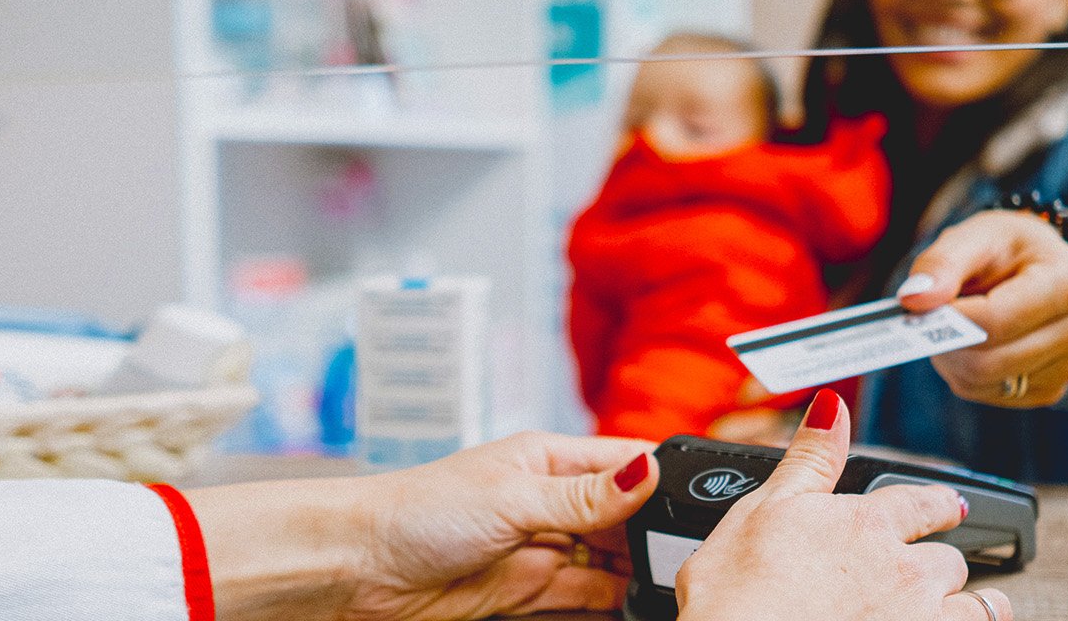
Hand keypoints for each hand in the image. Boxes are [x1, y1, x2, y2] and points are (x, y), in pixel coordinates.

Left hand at [188, 432, 656, 620]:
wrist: (357, 565)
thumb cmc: (417, 510)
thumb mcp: (513, 497)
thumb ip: (585, 498)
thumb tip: (649, 475)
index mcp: (550, 460)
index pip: (627, 463)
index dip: (666, 480)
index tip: (710, 499)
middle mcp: (551, 501)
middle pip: (627, 519)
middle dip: (656, 537)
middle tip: (693, 558)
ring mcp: (541, 548)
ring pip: (611, 563)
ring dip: (637, 575)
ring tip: (672, 586)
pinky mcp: (527, 592)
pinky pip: (585, 598)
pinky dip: (611, 604)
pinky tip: (635, 606)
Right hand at [676, 391, 1012, 620]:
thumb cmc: (740, 591)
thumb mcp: (762, 508)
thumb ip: (810, 458)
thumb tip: (832, 405)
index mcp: (866, 523)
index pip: (922, 501)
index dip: (936, 503)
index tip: (945, 506)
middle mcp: (904, 569)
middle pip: (949, 558)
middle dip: (938, 560)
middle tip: (929, 566)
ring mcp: (919, 616)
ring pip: (975, 603)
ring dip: (972, 600)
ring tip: (963, 603)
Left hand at [899, 209, 1067, 406]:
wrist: (1039, 266)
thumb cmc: (1006, 249)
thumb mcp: (974, 236)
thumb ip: (941, 264)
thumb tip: (914, 299)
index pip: (996, 320)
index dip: (948, 318)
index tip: (917, 306)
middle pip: (990, 360)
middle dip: (946, 341)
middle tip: (928, 317)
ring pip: (986, 382)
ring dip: (953, 359)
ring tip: (953, 325)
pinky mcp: (1054, 388)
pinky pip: (992, 394)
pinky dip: (968, 374)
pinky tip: (973, 344)